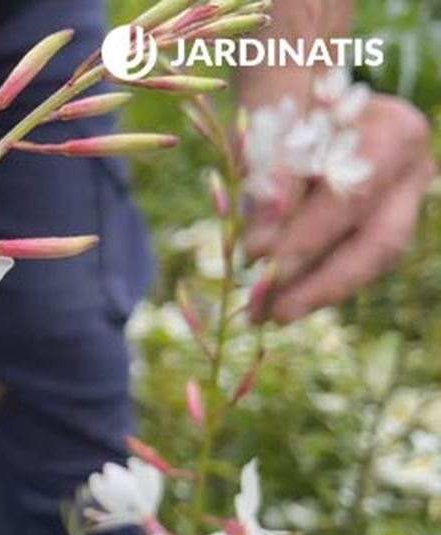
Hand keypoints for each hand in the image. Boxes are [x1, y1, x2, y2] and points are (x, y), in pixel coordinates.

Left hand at [247, 94, 435, 324]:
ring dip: (320, 291)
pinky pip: (358, 258)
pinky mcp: (387, 217)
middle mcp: (413, 168)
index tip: (254, 261)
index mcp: (393, 133)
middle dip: (322, 285)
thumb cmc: (279, 102)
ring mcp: (407, 196)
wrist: (301, 88)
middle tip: (269, 314)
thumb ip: (268, 183)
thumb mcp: (265, 132)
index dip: (303, 238)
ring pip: (373, 258)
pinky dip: (321, 279)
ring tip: (268, 313)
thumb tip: (259, 251)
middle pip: (378, 242)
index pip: (349, 199)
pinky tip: (284, 297)